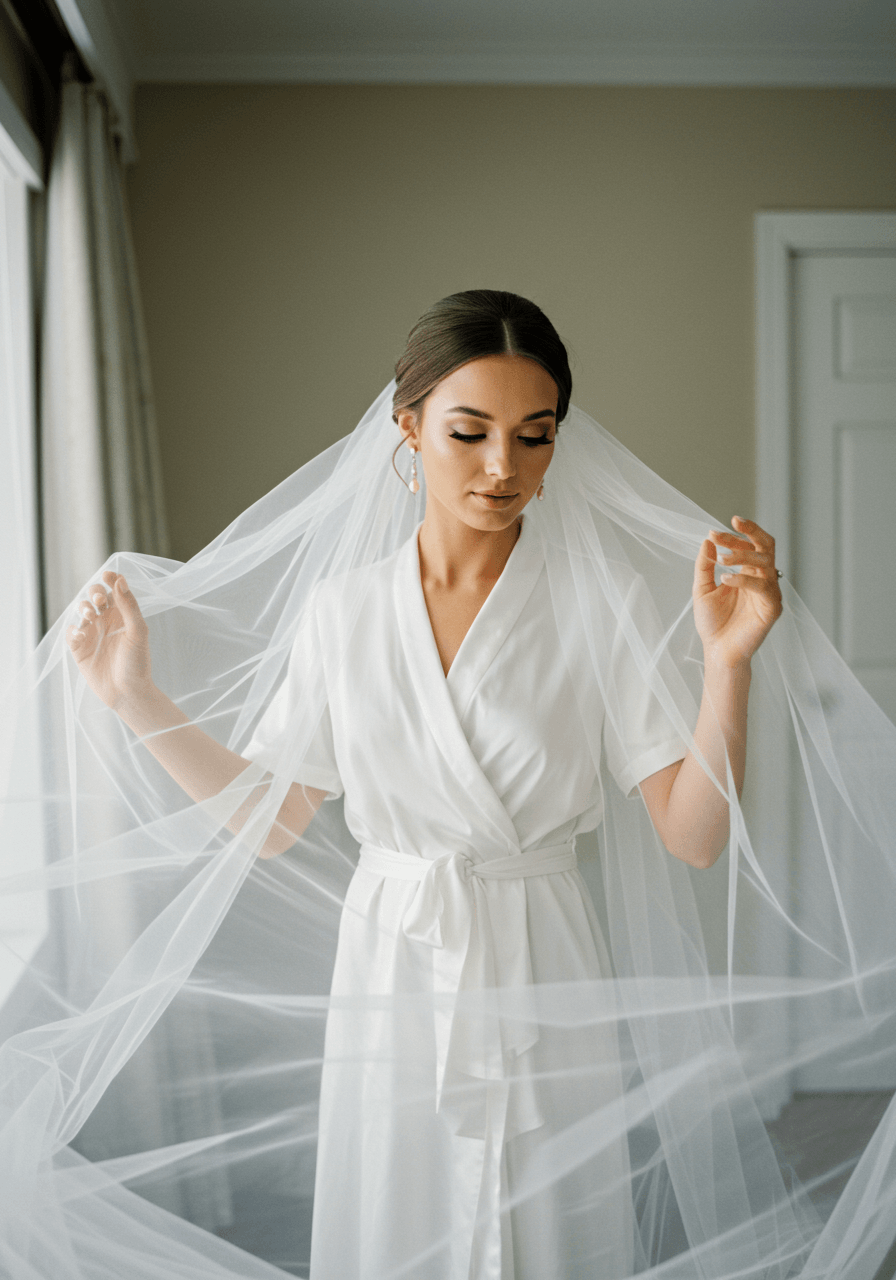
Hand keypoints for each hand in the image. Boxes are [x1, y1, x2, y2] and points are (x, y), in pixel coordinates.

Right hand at [65, 571, 153, 710]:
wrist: (128, 692)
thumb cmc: (138, 662)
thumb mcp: (137, 631)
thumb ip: (129, 606)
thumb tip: (120, 580)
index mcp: (123, 615)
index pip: (114, 590)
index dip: (110, 579)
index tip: (108, 575)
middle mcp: (107, 621)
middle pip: (95, 596)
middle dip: (94, 592)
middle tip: (100, 600)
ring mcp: (92, 633)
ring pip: (82, 610)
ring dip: (83, 607)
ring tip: (90, 615)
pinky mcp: (79, 648)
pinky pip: (71, 632)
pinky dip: (72, 629)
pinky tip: (79, 633)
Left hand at [693, 517, 782, 669]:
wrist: (718, 651)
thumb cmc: (713, 622)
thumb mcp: (702, 589)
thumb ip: (704, 565)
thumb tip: (708, 540)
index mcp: (749, 572)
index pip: (751, 545)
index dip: (738, 534)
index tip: (718, 530)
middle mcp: (763, 579)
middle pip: (765, 547)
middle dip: (748, 534)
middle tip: (729, 527)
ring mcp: (769, 593)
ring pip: (765, 562)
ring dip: (742, 556)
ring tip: (720, 559)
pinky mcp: (772, 608)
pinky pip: (763, 586)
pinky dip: (744, 578)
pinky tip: (725, 578)